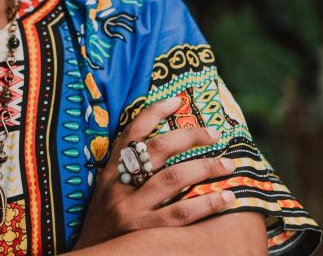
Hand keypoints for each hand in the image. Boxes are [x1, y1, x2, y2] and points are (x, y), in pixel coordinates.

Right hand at [74, 97, 237, 248]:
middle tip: (214, 133)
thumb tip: (164, 150)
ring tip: (227, 163)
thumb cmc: (106, 223)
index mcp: (110, 172)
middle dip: (188, 137)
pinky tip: (226, 197)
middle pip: (156, 150)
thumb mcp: (108, 192)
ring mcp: (132, 209)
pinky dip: (206, 203)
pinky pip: (181, 214)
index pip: (130, 133)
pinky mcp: (146, 232)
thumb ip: (128, 172)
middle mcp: (119, 186)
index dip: (152, 113)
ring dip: (204, 167)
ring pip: (172, 178)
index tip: (176, 100)